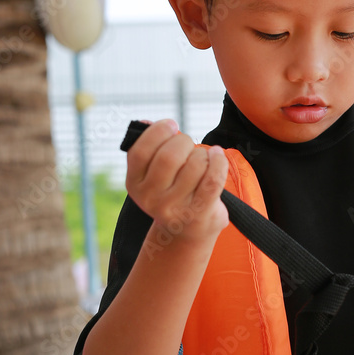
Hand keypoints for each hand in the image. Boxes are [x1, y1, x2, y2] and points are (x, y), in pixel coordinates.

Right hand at [125, 119, 228, 244]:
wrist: (185, 232)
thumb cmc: (171, 192)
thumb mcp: (152, 175)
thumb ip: (149, 148)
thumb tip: (145, 122)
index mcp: (135, 185)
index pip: (140, 151)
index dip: (157, 132)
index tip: (171, 125)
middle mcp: (151, 199)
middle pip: (169, 156)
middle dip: (184, 141)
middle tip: (189, 144)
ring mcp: (175, 209)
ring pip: (194, 164)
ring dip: (203, 154)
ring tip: (202, 159)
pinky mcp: (199, 214)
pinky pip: (213, 179)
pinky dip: (218, 161)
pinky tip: (217, 156)